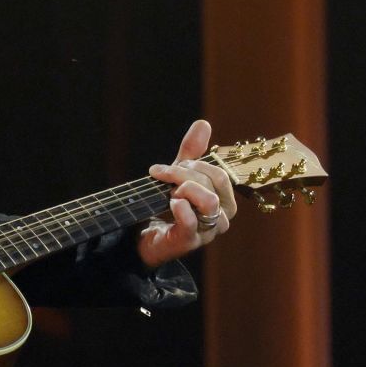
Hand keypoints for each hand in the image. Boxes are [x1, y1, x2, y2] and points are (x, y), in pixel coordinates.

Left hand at [137, 119, 237, 268]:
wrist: (142, 237)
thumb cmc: (165, 207)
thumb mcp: (178, 177)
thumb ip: (191, 153)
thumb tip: (204, 124)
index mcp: (223, 201)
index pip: (219, 175)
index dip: (195, 165)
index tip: (168, 168)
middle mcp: (221, 218)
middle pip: (214, 183)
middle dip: (185, 173)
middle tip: (163, 176)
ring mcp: (207, 232)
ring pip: (209, 201)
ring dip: (185, 189)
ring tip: (168, 193)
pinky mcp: (189, 242)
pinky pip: (192, 222)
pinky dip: (180, 208)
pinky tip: (169, 203)